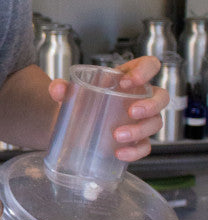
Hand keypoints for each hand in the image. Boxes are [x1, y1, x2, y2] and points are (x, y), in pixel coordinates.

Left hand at [48, 56, 166, 162]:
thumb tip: (57, 88)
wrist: (71, 127)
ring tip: (117, 135)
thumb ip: (62, 88)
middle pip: (162, 97)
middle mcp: (140, 98)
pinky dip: (135, 151)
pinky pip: (145, 146)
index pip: (149, 65)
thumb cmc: (79, 102)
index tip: (127, 82)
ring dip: (140, 129)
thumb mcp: (71, 93)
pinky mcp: (137, 141)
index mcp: (128, 78)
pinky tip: (119, 153)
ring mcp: (142, 120)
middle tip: (131, 112)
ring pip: (156, 123)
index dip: (145, 70)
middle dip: (151, 104)